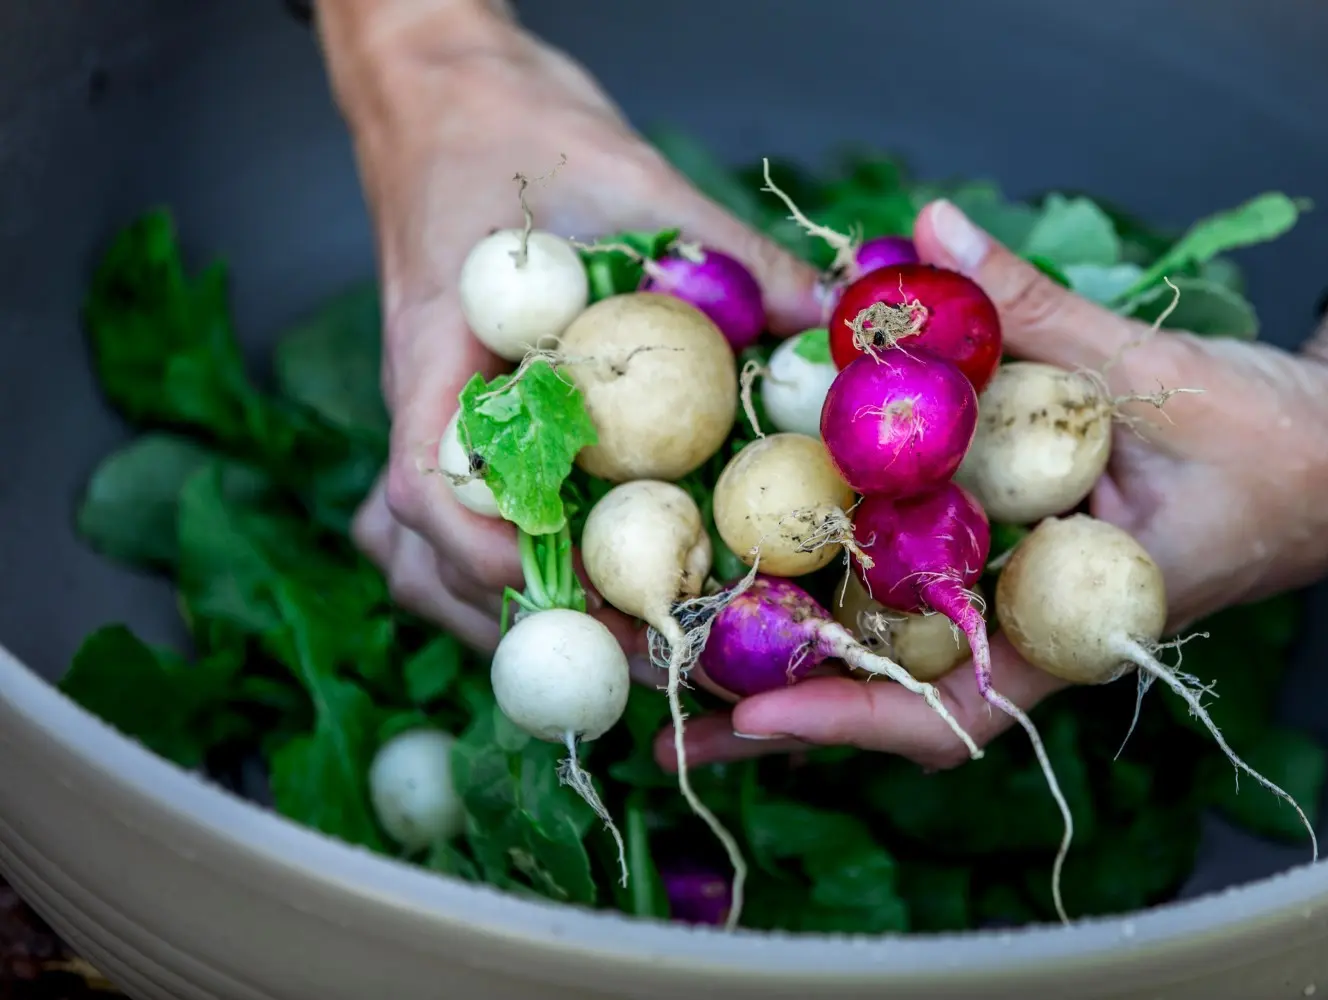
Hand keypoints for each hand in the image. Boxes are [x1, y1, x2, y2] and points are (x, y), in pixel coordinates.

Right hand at [327, 8, 822, 650]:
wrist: (449, 99)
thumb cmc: (512, 129)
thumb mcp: (629, 179)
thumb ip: (727, 251)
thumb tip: (839, 320)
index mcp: (438, 354)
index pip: (426, 484)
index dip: (493, 557)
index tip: (581, 597)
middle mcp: (424, 406)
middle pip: (421, 555)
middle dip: (522, 621)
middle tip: (641, 655)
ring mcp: (431, 421)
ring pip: (421, 557)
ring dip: (501, 615)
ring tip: (618, 646)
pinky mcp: (459, 423)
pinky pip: (456, 522)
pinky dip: (505, 570)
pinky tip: (584, 589)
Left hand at [661, 197, 1327, 771]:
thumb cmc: (1273, 439)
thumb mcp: (1155, 371)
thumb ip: (1036, 306)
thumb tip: (930, 226)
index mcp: (1075, 622)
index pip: (957, 705)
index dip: (853, 716)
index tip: (754, 713)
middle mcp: (1032, 628)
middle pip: (893, 702)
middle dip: (784, 719)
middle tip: (664, 725)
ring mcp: (1015, 601)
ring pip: (892, 656)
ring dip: (792, 664)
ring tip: (677, 668)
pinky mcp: (1006, 560)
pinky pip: (913, 589)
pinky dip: (840, 584)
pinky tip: (764, 569)